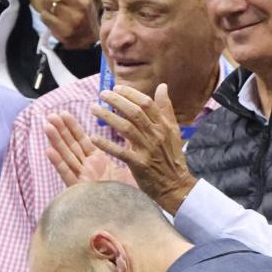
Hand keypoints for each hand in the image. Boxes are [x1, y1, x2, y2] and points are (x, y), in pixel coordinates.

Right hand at [44, 112, 133, 186]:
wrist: (134, 214)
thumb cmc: (133, 192)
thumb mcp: (131, 164)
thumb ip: (127, 147)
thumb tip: (131, 131)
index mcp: (98, 163)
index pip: (82, 141)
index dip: (72, 127)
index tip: (63, 113)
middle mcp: (88, 169)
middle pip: (71, 147)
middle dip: (60, 131)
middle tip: (50, 116)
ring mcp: (83, 180)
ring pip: (66, 157)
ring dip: (56, 141)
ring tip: (46, 126)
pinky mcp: (81, 191)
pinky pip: (68, 175)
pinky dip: (58, 163)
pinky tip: (49, 151)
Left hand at [89, 84, 195, 212]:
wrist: (177, 185)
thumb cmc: (172, 157)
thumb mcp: (173, 131)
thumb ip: (166, 108)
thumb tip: (162, 86)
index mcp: (164, 126)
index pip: (146, 104)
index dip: (130, 94)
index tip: (116, 88)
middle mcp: (156, 135)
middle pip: (134, 112)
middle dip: (116, 101)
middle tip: (102, 94)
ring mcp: (148, 150)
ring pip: (126, 128)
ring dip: (108, 117)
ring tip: (94, 109)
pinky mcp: (139, 165)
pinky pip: (120, 152)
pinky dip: (107, 144)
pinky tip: (94, 137)